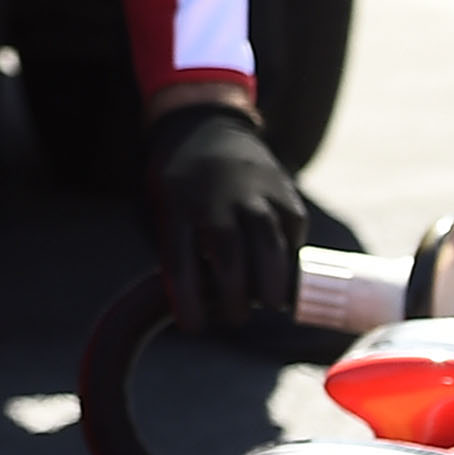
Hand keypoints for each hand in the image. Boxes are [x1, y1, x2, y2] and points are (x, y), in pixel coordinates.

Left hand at [141, 96, 305, 333]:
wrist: (204, 125)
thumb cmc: (178, 183)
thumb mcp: (162, 211)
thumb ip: (180, 252)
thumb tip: (200, 307)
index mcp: (176, 207)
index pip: (182, 266)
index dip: (189, 304)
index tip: (195, 328)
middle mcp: (214, 198)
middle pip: (228, 257)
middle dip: (235, 298)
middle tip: (237, 318)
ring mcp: (252, 191)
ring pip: (268, 245)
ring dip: (271, 284)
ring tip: (270, 304)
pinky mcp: (282, 190)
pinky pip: (292, 230)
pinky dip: (290, 256)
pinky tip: (283, 272)